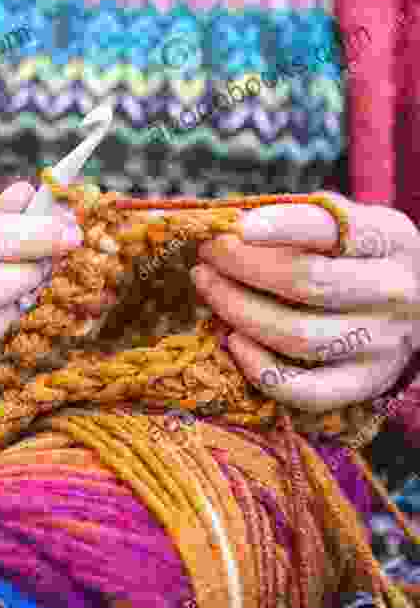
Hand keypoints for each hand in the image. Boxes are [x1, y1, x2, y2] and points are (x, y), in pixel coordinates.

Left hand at [190, 192, 419, 411]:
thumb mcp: (350, 222)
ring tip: (207, 285)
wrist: (417, 306)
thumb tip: (231, 221)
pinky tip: (233, 341)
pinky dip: (262, 370)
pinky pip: (308, 390)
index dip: (282, 227)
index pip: (335, 230)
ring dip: (238, 310)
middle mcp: (393, 292)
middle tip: (207, 253)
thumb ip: (303, 217)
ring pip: (298, 335)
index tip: (237, 226)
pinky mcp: (366, 383)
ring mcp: (382, 343)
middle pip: (307, 282)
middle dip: (242, 266)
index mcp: (390, 240)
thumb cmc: (360, 254)